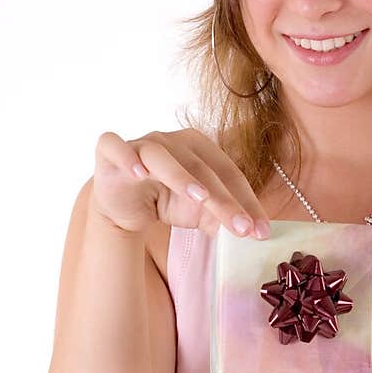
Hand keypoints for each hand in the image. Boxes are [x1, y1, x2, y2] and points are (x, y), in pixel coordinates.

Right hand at [90, 128, 270, 238]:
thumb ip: (223, 217)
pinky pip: (116, 147)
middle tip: (242, 229)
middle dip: (224, 201)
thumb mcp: (199, 212)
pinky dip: (127, 157)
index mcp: (200, 148)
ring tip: (200, 198)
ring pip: (163, 157)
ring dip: (181, 176)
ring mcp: (141, 143)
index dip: (247, 203)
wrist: (123, 203)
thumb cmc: (165, 200)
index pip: (229, 174)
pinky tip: (139, 174)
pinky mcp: (111, 150)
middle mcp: (173, 140)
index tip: (260, 232)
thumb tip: (253, 232)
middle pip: (202, 169)